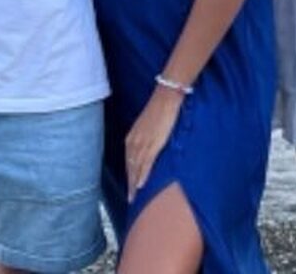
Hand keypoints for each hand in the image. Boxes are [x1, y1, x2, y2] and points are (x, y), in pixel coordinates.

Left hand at [124, 86, 183, 201]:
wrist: (166, 96)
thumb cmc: (160, 108)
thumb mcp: (149, 124)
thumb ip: (147, 136)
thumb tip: (150, 145)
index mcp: (132, 137)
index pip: (128, 161)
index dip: (129, 175)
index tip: (130, 187)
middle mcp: (134, 141)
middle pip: (130, 167)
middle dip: (130, 183)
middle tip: (130, 198)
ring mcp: (142, 143)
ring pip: (136, 168)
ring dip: (134, 183)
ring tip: (135, 197)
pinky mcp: (153, 143)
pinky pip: (146, 163)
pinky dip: (143, 175)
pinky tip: (141, 185)